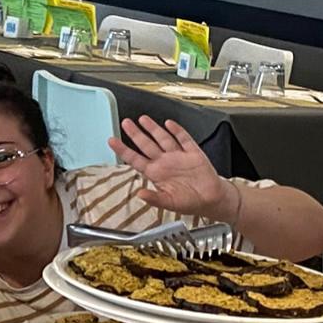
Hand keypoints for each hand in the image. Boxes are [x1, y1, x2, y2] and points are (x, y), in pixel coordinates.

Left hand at [108, 116, 234, 219]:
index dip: (123, 150)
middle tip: (125, 122)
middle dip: (136, 133)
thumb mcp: (169, 203)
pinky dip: (177, 131)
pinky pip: (184, 140)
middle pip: (146, 145)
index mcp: (156, 174)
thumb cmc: (189, 201)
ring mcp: (178, 156)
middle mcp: (165, 162)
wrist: (211, 199)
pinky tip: (169, 124)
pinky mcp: (193, 153)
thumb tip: (140, 194)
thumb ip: (154, 199)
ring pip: (163, 139)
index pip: (135, 159)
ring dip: (153, 129)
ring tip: (143, 119)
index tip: (112, 141)